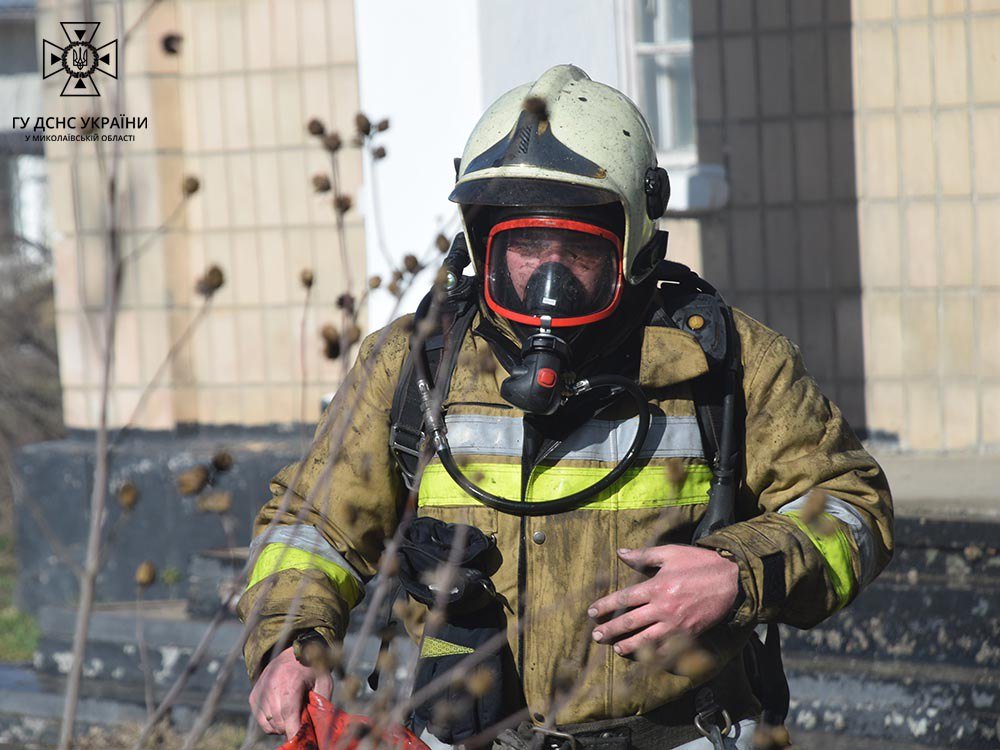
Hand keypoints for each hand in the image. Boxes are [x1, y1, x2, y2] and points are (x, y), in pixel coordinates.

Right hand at [249, 646, 332, 738]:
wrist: (292, 653)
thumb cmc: (311, 669)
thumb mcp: (324, 680)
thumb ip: (323, 701)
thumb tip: (321, 723)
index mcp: (290, 682)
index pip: (289, 713)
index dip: (293, 730)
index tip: (299, 740)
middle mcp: (271, 687)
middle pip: (279, 722)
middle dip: (291, 727)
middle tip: (301, 720)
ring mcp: (260, 692)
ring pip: (270, 725)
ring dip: (281, 726)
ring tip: (292, 713)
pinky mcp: (253, 697)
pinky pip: (262, 721)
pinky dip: (272, 723)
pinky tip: (282, 712)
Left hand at [587, 545, 738, 656]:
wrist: (731, 580)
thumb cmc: (699, 563)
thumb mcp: (671, 553)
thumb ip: (644, 555)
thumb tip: (620, 553)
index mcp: (656, 586)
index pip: (624, 599)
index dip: (606, 606)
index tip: (592, 612)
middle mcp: (663, 607)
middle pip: (630, 622)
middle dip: (611, 630)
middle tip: (597, 636)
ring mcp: (676, 624)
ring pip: (646, 639)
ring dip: (629, 645)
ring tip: (616, 649)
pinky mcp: (689, 634)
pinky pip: (668, 649)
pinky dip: (655, 655)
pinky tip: (645, 658)